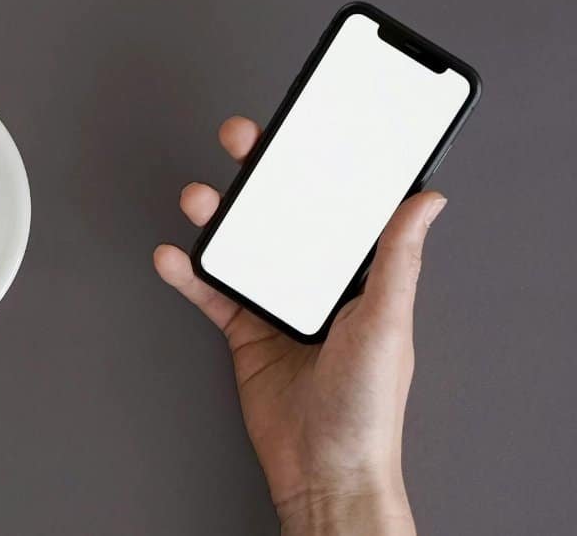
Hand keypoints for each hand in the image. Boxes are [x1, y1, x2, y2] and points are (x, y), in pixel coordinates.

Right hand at [154, 116, 445, 535]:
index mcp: (358, 275)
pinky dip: (188, 275)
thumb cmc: (368, 407)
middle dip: (260, 175)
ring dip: (217, 219)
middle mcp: (316, 283)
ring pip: (241, 246)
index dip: (319, 166)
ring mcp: (276, 306)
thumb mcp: (387, 323)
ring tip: (198, 198)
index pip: (338, 206)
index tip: (302, 131)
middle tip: (241, 141)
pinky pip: (210, 294)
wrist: (323, 468)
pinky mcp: (243, 332)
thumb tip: (427, 201)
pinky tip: (172, 256)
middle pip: (283, 215)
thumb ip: (397, 260)